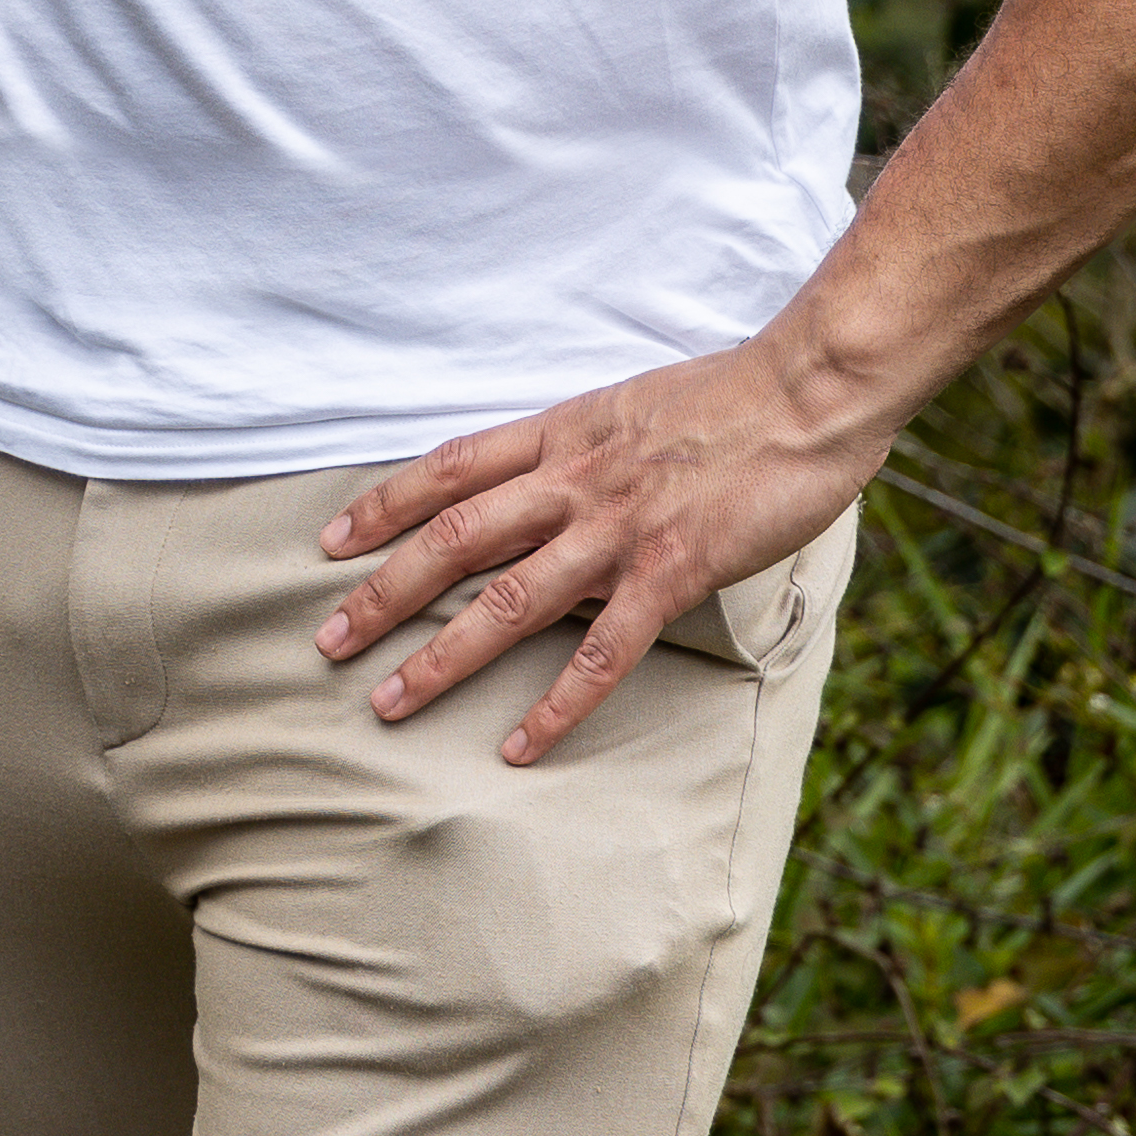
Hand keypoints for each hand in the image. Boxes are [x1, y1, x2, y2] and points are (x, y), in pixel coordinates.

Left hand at [313, 331, 894, 762]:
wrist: (810, 388)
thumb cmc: (736, 395)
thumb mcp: (635, 404)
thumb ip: (587, 444)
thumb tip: (556, 477)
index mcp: (563, 433)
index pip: (450, 468)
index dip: (383, 505)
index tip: (331, 542)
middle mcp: (573, 480)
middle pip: (453, 540)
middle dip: (381, 593)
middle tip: (325, 640)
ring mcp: (617, 529)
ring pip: (506, 601)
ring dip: (440, 657)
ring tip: (389, 703)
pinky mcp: (670, 571)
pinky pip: (600, 652)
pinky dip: (555, 706)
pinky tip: (519, 748)